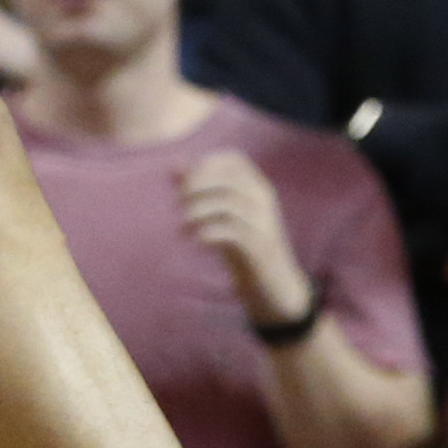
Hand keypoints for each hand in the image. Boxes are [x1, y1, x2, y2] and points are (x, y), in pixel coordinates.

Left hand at [176, 150, 312, 326]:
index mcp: (258, 187)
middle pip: (228, 178)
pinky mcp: (259, 247)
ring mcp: (263, 223)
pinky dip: (207, 232)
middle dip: (197, 186)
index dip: (206, 165)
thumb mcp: (222, 215)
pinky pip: (231, 230)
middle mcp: (264, 200)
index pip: (234, 159)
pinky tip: (195, 240)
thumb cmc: (244, 246)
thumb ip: (201, 190)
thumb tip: (173, 165)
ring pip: (227, 203)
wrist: (274, 287)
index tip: (185, 182)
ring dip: (198, 211)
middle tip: (179, 202)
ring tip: (182, 227)